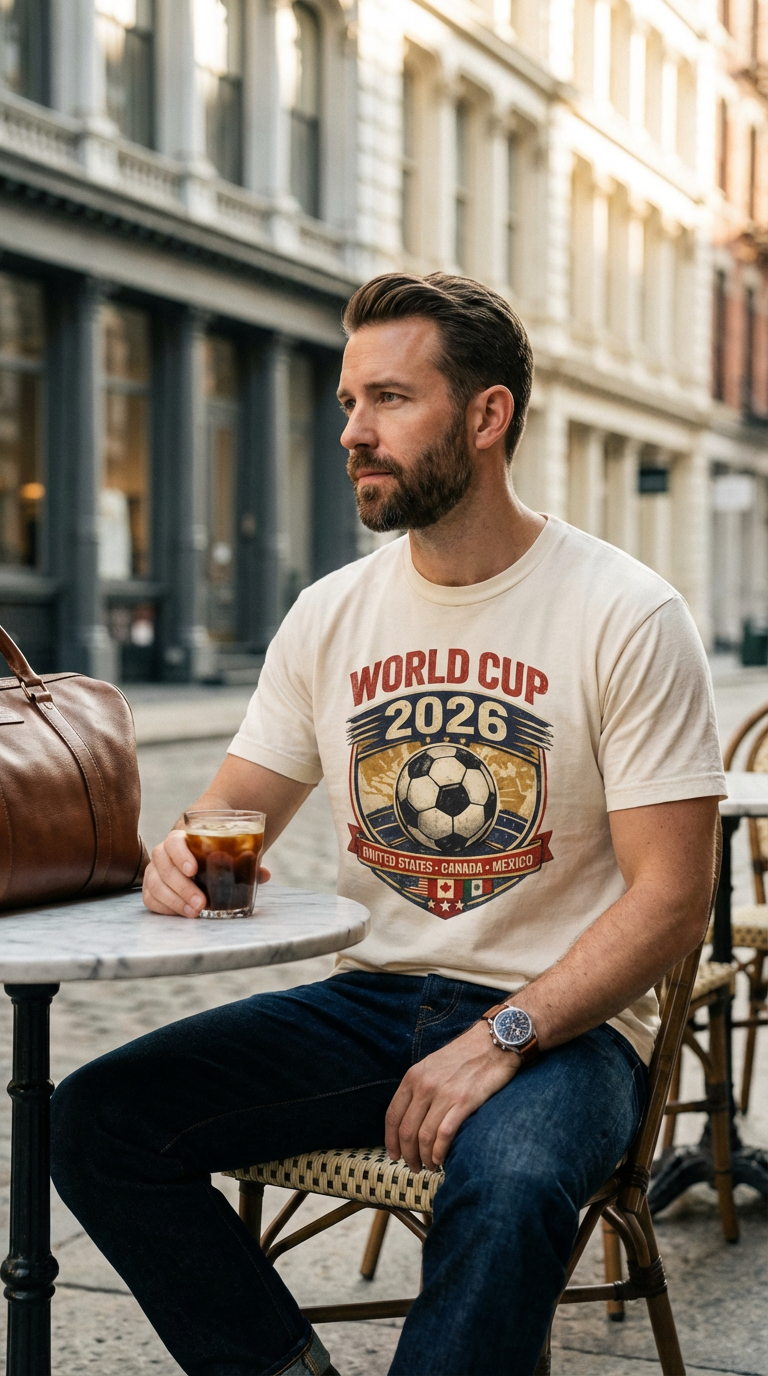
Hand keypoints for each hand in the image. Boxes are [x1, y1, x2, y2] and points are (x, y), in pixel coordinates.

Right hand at [142, 829, 270, 917]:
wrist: (199, 854)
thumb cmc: (215, 854)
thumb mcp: (230, 855)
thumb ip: (245, 863)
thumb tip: (264, 874)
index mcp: (181, 839)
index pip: (173, 842)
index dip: (180, 855)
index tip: (193, 869)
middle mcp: (164, 854)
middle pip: (162, 866)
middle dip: (181, 887)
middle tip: (201, 902)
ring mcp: (156, 871)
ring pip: (154, 884)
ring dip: (173, 900)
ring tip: (194, 912)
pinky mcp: (153, 888)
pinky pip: (150, 899)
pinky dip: (164, 908)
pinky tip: (181, 914)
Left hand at [385, 1021, 518, 1171]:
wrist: (494, 1042)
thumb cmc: (465, 1055)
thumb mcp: (432, 1065)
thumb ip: (419, 1087)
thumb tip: (411, 1118)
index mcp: (413, 1076)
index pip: (393, 1116)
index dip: (391, 1141)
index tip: (394, 1155)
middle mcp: (425, 1085)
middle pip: (406, 1131)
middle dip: (408, 1155)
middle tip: (414, 1168)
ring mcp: (444, 1094)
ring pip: (424, 1137)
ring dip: (424, 1159)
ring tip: (429, 1167)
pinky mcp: (464, 1102)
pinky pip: (444, 1135)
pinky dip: (439, 1153)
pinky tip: (441, 1161)